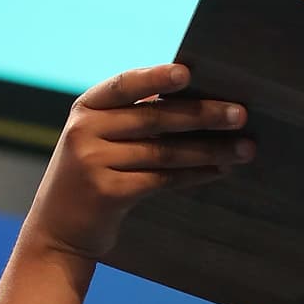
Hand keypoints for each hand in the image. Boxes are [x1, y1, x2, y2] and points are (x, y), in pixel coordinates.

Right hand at [23, 63, 252, 259]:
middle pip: (155, 118)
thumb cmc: (92, 176)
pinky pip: (162, 179)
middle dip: (203, 115)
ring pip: (164, 151)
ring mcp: (92, 162)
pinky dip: (195, 175)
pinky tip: (220, 171)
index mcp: (86, 108)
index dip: (156, 77)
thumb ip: (133, 119)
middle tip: (241, 114)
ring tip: (245, 148)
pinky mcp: (107, 193)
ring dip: (210, 150)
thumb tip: (201, 102)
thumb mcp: (99, 139)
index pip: (125, 85)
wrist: (58, 230)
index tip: (188, 73)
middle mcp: (85, 131)